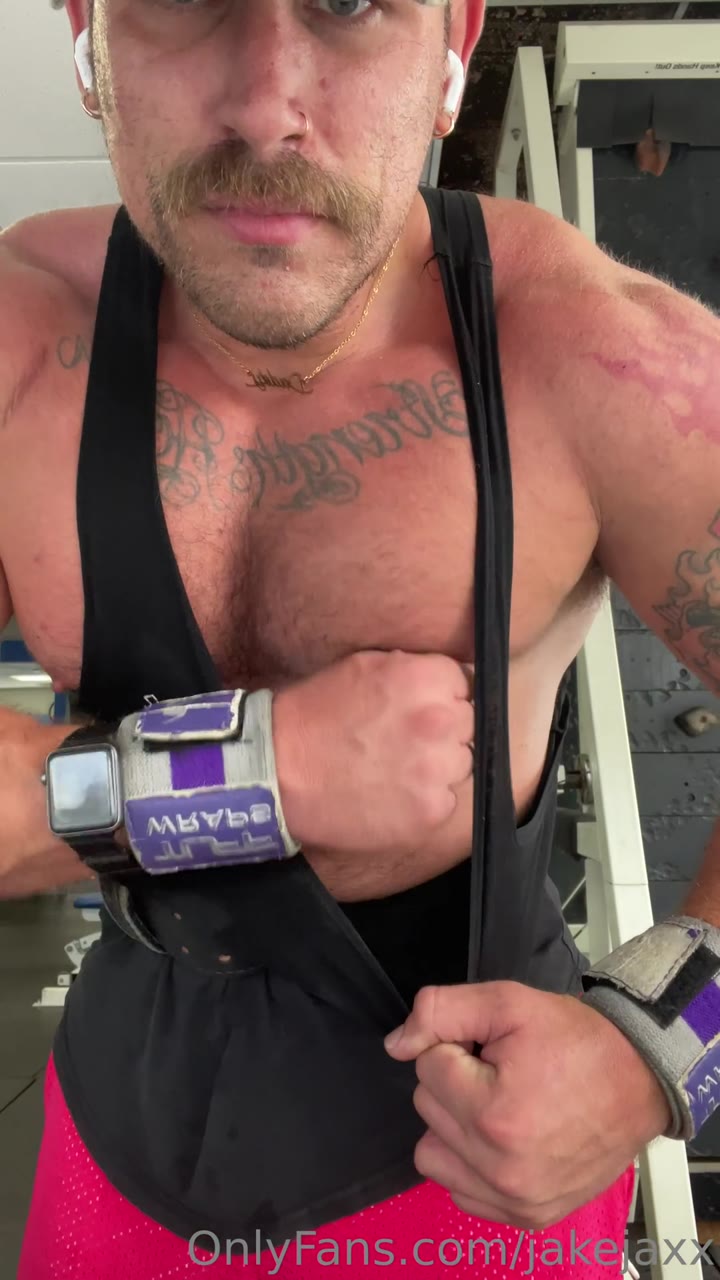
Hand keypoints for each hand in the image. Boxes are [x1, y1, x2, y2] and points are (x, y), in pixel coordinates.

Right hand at [272, 650, 473, 856]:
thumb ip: (414, 669)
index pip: (466, 684)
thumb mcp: (365, 666)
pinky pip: (447, 800)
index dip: (443, 696)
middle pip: (468, 724)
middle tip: (404, 741)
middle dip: (444, 730)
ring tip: (394, 768)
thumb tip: (449, 677)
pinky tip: (392, 793)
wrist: (277, 772)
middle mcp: (439, 720)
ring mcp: (438, 769)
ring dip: (438, 766)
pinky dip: (426, 799)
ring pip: (461, 764)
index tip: (420, 709)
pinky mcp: (431, 810)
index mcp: (425, 678)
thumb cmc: (315, 715)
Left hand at [384, 981, 671, 1228]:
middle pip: (427, 1107)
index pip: (426, 1065)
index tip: (495, 1046)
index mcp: (493, 1113)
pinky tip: (503, 1137)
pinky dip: (470, 1163)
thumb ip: (442, 1010)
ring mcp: (515, 1199)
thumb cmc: (579, 1040)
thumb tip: (396, 1044)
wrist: (640, 1080)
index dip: (457, 1044)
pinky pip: (460, 1190)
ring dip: (455, 1124)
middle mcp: (500, 1168)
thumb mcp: (510, 1002)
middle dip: (456, 1081)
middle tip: (503, 1070)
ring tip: (500, 1103)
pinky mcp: (527, 1216)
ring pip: (433, 1152)